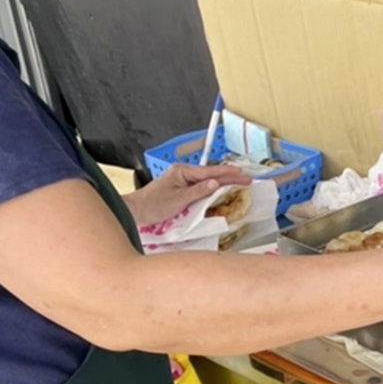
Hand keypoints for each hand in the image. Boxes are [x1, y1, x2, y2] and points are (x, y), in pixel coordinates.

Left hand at [124, 163, 252, 229]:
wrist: (135, 211)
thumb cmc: (153, 206)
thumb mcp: (179, 199)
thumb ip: (198, 191)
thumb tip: (216, 183)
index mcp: (183, 172)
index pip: (211, 172)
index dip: (229, 175)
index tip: (244, 176)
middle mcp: (183, 173)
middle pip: (210, 174)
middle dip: (229, 176)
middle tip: (247, 179)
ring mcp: (181, 180)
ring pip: (206, 180)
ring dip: (222, 181)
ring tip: (238, 182)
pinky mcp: (180, 189)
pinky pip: (200, 186)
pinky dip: (212, 188)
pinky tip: (220, 190)